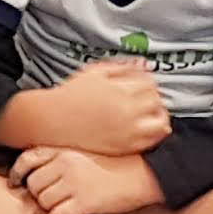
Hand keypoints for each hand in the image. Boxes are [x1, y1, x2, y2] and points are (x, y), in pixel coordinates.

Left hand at [11, 145, 156, 213]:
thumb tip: (36, 173)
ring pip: (43, 201)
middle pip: (34, 184)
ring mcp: (75, 183)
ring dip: (49, 208)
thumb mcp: (87, 154)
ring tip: (63, 207)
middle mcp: (67, 164)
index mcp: (66, 150)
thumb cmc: (117, 165)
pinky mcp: (85, 202)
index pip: (28, 159)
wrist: (144, 175)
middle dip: (39, 195)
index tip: (16, 183)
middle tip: (52, 199)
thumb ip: (62, 158)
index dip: (17, 173)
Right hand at [40, 59, 171, 153]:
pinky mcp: (123, 147)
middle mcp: (127, 113)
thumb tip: (143, 66)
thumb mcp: (95, 72)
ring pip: (160, 124)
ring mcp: (127, 132)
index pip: (150, 84)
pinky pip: (150, 142)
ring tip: (151, 113)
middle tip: (146, 95)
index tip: (143, 81)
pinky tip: (145, 127)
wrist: (53, 120)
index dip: (148, 81)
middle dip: (154, 96)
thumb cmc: (70, 95)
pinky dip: (154, 133)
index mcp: (121, 92)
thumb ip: (121, 67)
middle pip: (157, 102)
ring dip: (159, 116)